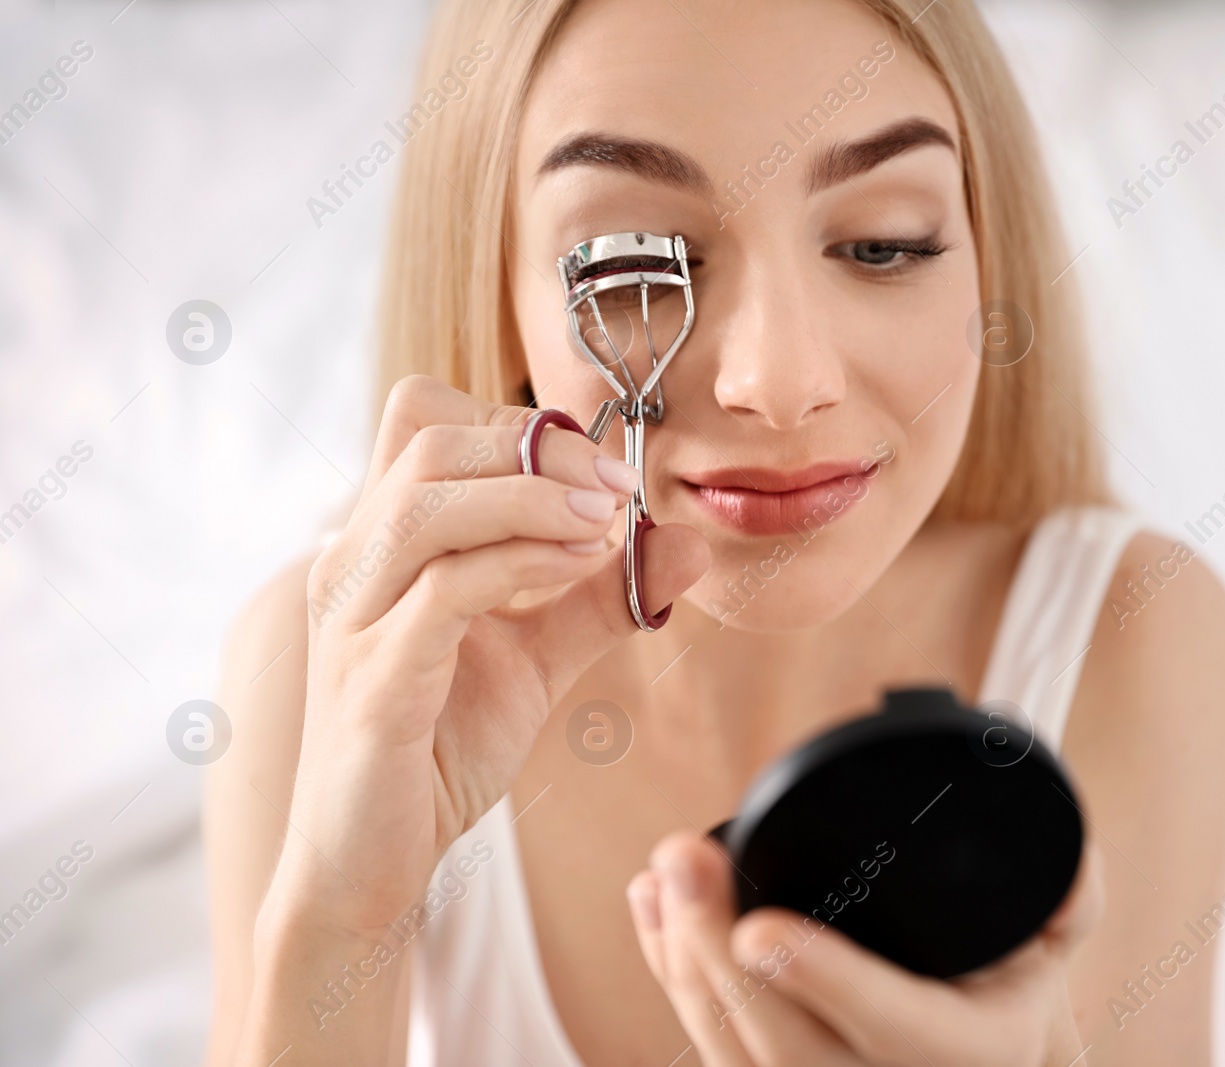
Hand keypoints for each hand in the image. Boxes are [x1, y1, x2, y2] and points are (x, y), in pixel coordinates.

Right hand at [265, 375, 708, 936]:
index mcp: (382, 544)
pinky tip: (578, 564)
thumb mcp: (536, 659)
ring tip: (606, 518)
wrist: (369, 864)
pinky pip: (442, 589)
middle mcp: (353, 564)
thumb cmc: (436, 752)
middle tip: (617, 484)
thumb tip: (685, 544)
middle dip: (537, 444)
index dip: (519, 422)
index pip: (426, 418)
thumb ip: (599, 598)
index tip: (602, 467)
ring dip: (532, 494)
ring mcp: (354, 619)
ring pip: (427, 502)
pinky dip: (519, 560)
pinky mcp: (371, 682)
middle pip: (427, 438)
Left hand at [626, 832, 1102, 1066]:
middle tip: (682, 860)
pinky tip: (652, 910)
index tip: (760, 926)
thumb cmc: (1005, 1005)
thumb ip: (1067, 901)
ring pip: (734, 1054)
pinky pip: (713, 1048)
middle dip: (714, 952)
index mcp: (967, 1056)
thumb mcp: (1052, 956)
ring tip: (661, 875)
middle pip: (783, 1044)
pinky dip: (672, 979)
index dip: (824, 978)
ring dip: (680, 962)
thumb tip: (1075, 860)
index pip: (893, 1026)